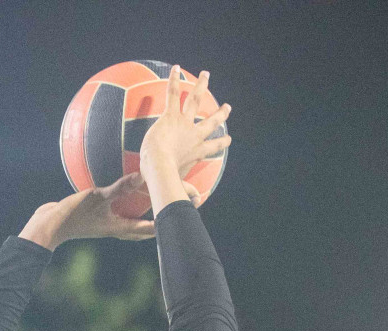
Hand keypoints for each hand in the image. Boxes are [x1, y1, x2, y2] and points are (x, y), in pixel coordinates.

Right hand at [19, 174, 158, 248]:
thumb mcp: (96, 197)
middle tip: (172, 217)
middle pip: (143, 232)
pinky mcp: (97, 221)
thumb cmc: (72, 214)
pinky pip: (118, 217)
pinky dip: (127, 211)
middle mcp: (115, 229)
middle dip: (158, 226)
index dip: (164, 223)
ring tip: (154, 212)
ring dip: (144, 221)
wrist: (49, 227)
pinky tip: (124, 200)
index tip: (180, 217)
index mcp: (118, 227)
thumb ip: (119, 187)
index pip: (148, 228)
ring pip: (132, 226)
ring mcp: (106, 226)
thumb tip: (140, 176)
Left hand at [139, 67, 230, 183]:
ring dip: (202, 87)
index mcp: (198, 153)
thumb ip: (186, 193)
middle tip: (227, 108)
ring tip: (206, 75)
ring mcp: (185, 124)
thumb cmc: (165, 179)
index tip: (227, 140)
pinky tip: (176, 68)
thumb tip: (195, 204)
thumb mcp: (179, 187)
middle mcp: (195, 135)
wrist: (159, 167)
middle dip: (220, 114)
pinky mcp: (171, 116)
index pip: (214, 148)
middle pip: (211, 122)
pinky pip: (173, 94)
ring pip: (196, 101)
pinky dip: (175, 80)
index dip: (221, 144)